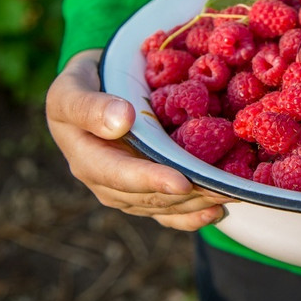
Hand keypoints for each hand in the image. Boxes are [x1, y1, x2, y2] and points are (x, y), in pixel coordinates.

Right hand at [45, 49, 231, 230]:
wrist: (90, 90)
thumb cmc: (82, 85)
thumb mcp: (72, 88)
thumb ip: (90, 106)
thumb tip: (122, 120)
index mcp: (87, 159)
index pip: (120, 175)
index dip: (152, 180)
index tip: (182, 182)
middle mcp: (106, 182)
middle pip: (149, 196)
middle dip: (186, 195)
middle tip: (222, 189)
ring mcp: (126, 190)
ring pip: (163, 206)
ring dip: (196, 204)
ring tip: (228, 195)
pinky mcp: (143, 191)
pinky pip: (167, 211)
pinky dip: (192, 215)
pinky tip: (217, 211)